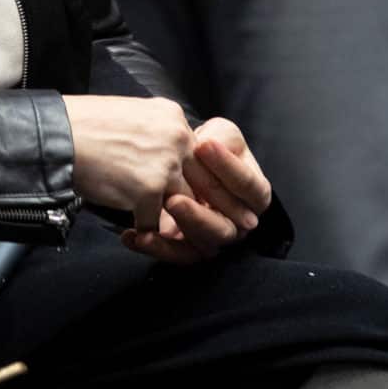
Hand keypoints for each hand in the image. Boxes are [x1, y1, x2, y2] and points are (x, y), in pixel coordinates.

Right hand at [61, 93, 193, 232]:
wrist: (56, 135)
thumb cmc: (83, 126)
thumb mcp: (131, 115)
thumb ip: (156, 134)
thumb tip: (165, 159)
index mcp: (173, 116)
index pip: (198, 155)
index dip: (186, 175)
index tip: (177, 189)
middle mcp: (178, 137)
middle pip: (198, 180)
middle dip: (185, 199)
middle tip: (176, 216)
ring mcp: (166, 164)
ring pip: (182, 203)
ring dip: (166, 216)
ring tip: (155, 225)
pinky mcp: (149, 190)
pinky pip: (154, 222)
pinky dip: (142, 228)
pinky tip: (130, 225)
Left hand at [123, 117, 274, 265]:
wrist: (184, 158)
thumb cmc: (209, 146)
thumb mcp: (220, 134)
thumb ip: (221, 140)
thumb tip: (205, 147)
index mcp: (256, 194)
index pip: (249, 187)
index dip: (228, 168)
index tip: (204, 146)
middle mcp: (239, 222)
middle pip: (224, 228)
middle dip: (198, 215)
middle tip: (173, 198)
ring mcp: (213, 237)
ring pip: (200, 247)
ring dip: (173, 233)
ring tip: (148, 215)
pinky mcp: (188, 247)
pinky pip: (174, 254)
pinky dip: (153, 246)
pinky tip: (131, 235)